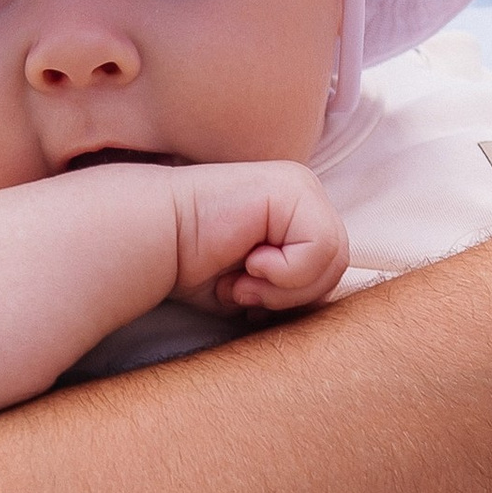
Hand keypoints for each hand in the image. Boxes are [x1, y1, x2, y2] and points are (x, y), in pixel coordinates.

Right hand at [170, 161, 349, 314]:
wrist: (153, 238)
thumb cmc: (193, 263)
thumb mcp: (255, 284)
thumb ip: (293, 287)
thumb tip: (322, 306)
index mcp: (299, 212)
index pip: (330, 268)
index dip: (292, 296)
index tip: (246, 293)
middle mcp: (304, 193)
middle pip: (338, 264)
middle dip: (291, 294)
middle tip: (244, 289)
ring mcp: (300, 186)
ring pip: (333, 258)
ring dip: (284, 285)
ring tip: (244, 276)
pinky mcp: (291, 188)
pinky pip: (319, 246)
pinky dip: (285, 269)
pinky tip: (249, 259)